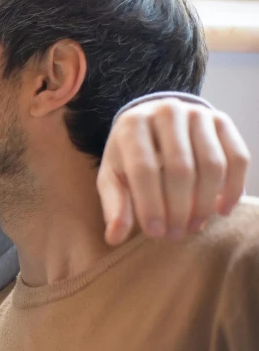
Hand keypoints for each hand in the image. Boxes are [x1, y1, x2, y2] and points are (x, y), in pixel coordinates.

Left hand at [98, 98, 250, 245]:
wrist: (153, 120)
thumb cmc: (129, 154)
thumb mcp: (113, 175)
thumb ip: (114, 205)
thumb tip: (114, 238)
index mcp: (133, 125)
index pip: (144, 168)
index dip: (150, 204)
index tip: (155, 233)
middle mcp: (166, 112)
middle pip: (180, 168)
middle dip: (179, 208)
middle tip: (176, 235)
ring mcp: (197, 113)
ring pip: (212, 164)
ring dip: (206, 202)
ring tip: (195, 226)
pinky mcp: (222, 120)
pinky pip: (237, 157)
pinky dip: (233, 188)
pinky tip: (222, 210)